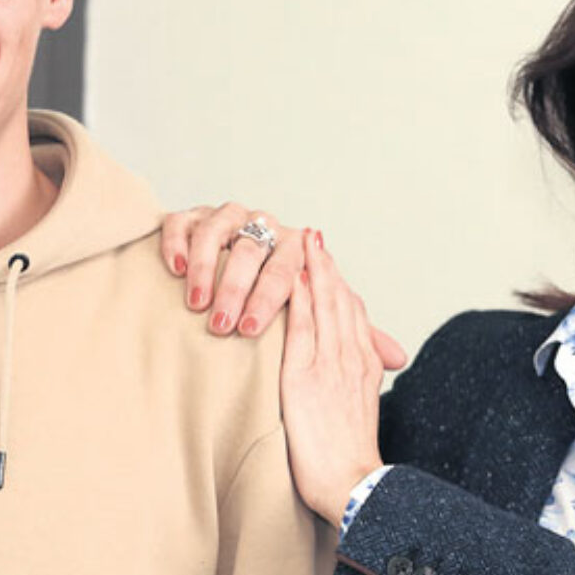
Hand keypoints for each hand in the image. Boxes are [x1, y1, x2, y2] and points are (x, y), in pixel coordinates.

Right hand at [161, 204, 407, 368]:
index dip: (271, 297)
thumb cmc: (275, 312)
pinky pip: (184, 221)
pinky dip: (179, 240)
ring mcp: (228, 218)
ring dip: (207, 266)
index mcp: (295, 248)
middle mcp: (264, 227)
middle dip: (237, 288)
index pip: (290, 266)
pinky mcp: (192, 217)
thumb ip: (352, 334)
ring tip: (197, 302)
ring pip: (218, 230)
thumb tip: (401, 357)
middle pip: (254, 250)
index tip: (254, 329)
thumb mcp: (311, 325)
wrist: (228, 286)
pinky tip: (173, 268)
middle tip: (223, 325)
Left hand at [280, 228, 385, 526]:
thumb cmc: (350, 462)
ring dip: (315, 271)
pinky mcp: (307, 378)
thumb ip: (349, 391)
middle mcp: (352, 360)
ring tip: (302, 241)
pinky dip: (302, 300)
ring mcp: (332, 366)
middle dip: (327, 267)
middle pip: (341, 302)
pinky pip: (305, 329)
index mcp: (364, 368)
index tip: (327, 262)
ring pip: (326, 307)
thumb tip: (342, 383)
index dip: (340, 285)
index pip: (353, 315)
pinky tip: (293, 279)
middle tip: (313, 236)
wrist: (354, 487)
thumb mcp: (355, 417)